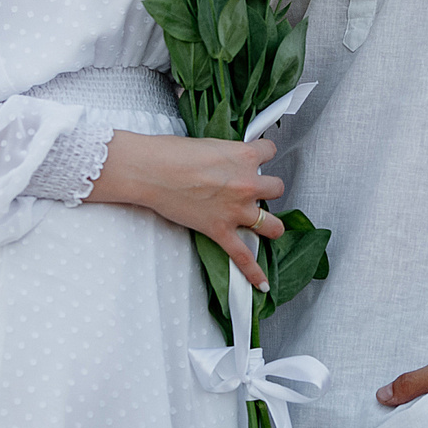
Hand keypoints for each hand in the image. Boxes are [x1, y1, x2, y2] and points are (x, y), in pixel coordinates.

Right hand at [87, 133, 285, 289]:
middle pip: (277, 188)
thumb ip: (226, 155)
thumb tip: (227, 162)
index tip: (257, 158)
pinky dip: (254, 273)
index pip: (270, 151)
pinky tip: (262, 283)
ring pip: (272, 224)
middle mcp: (247, 183)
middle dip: (266, 189)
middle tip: (252, 189)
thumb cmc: (171, 153)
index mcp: (243, 156)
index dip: (263, 155)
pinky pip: (243, 257)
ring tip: (264, 226)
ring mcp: (236, 210)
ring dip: (270, 225)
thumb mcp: (208, 144)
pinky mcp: (220, 230)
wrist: (151, 171)